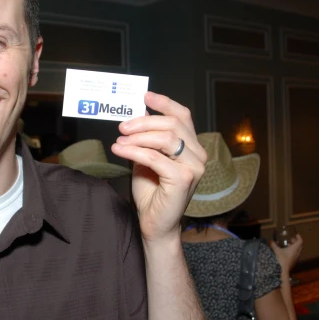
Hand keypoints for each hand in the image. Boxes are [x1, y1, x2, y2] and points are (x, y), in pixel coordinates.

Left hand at [111, 92, 205, 243]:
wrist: (155, 224)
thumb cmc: (152, 193)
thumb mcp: (146, 158)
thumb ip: (146, 139)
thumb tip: (135, 117)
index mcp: (192, 147)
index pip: (183, 116)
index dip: (164, 103)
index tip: (145, 96)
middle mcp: (198, 155)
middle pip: (173, 124)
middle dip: (143, 122)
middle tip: (122, 127)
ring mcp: (194, 167)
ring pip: (165, 138)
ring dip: (137, 137)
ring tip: (119, 141)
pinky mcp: (183, 179)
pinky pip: (154, 157)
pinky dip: (134, 151)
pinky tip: (120, 151)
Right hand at [270, 234, 303, 273]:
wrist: (283, 271)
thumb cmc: (281, 259)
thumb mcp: (276, 250)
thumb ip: (273, 245)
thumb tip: (270, 240)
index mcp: (295, 248)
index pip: (300, 241)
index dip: (299, 237)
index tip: (296, 234)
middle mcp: (297, 253)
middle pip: (300, 246)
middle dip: (296, 242)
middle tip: (291, 239)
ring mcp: (296, 258)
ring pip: (298, 250)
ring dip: (294, 247)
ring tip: (287, 245)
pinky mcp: (294, 262)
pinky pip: (295, 255)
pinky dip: (292, 252)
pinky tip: (286, 252)